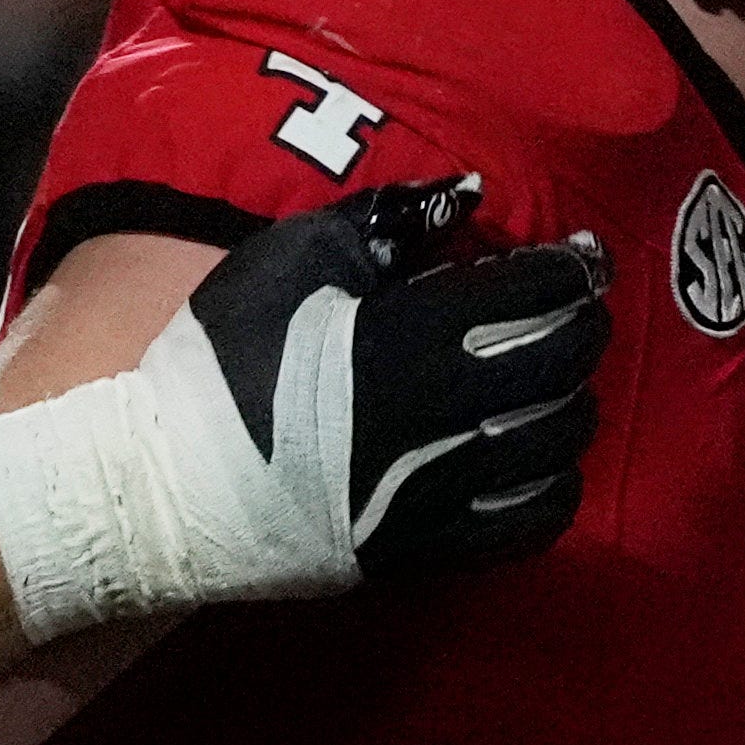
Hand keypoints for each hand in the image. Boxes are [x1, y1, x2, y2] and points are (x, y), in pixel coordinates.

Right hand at [0, 178, 614, 635]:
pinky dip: (556, 486)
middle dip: (584, 327)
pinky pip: (532, 524)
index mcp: (413, 337)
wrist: (160, 488)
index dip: (572, 267)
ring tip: (556, 382)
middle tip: (575, 310)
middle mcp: (445, 416)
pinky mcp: (429, 550)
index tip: (581, 254)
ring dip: (574, 403)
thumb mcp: (290, 262)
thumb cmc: (218, 361)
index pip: (535, 292)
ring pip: (561, 444)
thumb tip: (465, 193)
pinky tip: (541, 461)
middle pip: (564, 364)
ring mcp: (442, 492)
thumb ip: (386, 223)